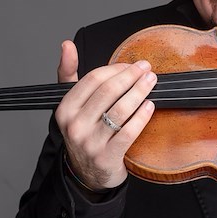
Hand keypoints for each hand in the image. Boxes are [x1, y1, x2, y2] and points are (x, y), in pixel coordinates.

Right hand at [55, 40, 156, 189]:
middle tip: (146, 69)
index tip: (131, 64)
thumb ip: (69, 74)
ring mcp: (90, 143)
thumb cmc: (84, 131)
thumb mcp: (72, 104)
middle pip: (108, 91)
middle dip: (131, 76)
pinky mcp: (107, 157)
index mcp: (65, 108)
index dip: (116, 68)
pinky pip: (128, 132)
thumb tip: (67, 45)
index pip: (93, 79)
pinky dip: (142, 116)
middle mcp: (74, 125)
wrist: (87, 173)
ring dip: (139, 91)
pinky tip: (150, 105)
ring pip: (120, 110)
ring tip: (151, 82)